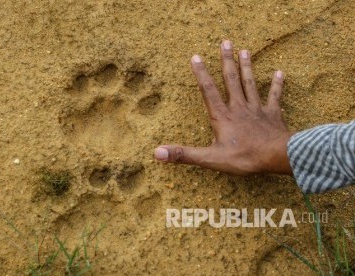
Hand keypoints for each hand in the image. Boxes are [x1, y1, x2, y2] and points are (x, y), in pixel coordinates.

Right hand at [154, 40, 292, 174]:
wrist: (277, 157)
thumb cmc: (244, 157)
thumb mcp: (210, 158)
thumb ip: (184, 154)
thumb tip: (157, 153)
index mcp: (222, 116)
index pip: (208, 90)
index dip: (201, 73)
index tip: (196, 57)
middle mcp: (239, 107)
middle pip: (231, 80)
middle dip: (227, 61)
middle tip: (225, 42)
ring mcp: (257, 109)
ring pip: (250, 84)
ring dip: (247, 67)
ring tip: (245, 51)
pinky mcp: (273, 115)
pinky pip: (274, 96)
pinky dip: (277, 85)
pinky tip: (279, 73)